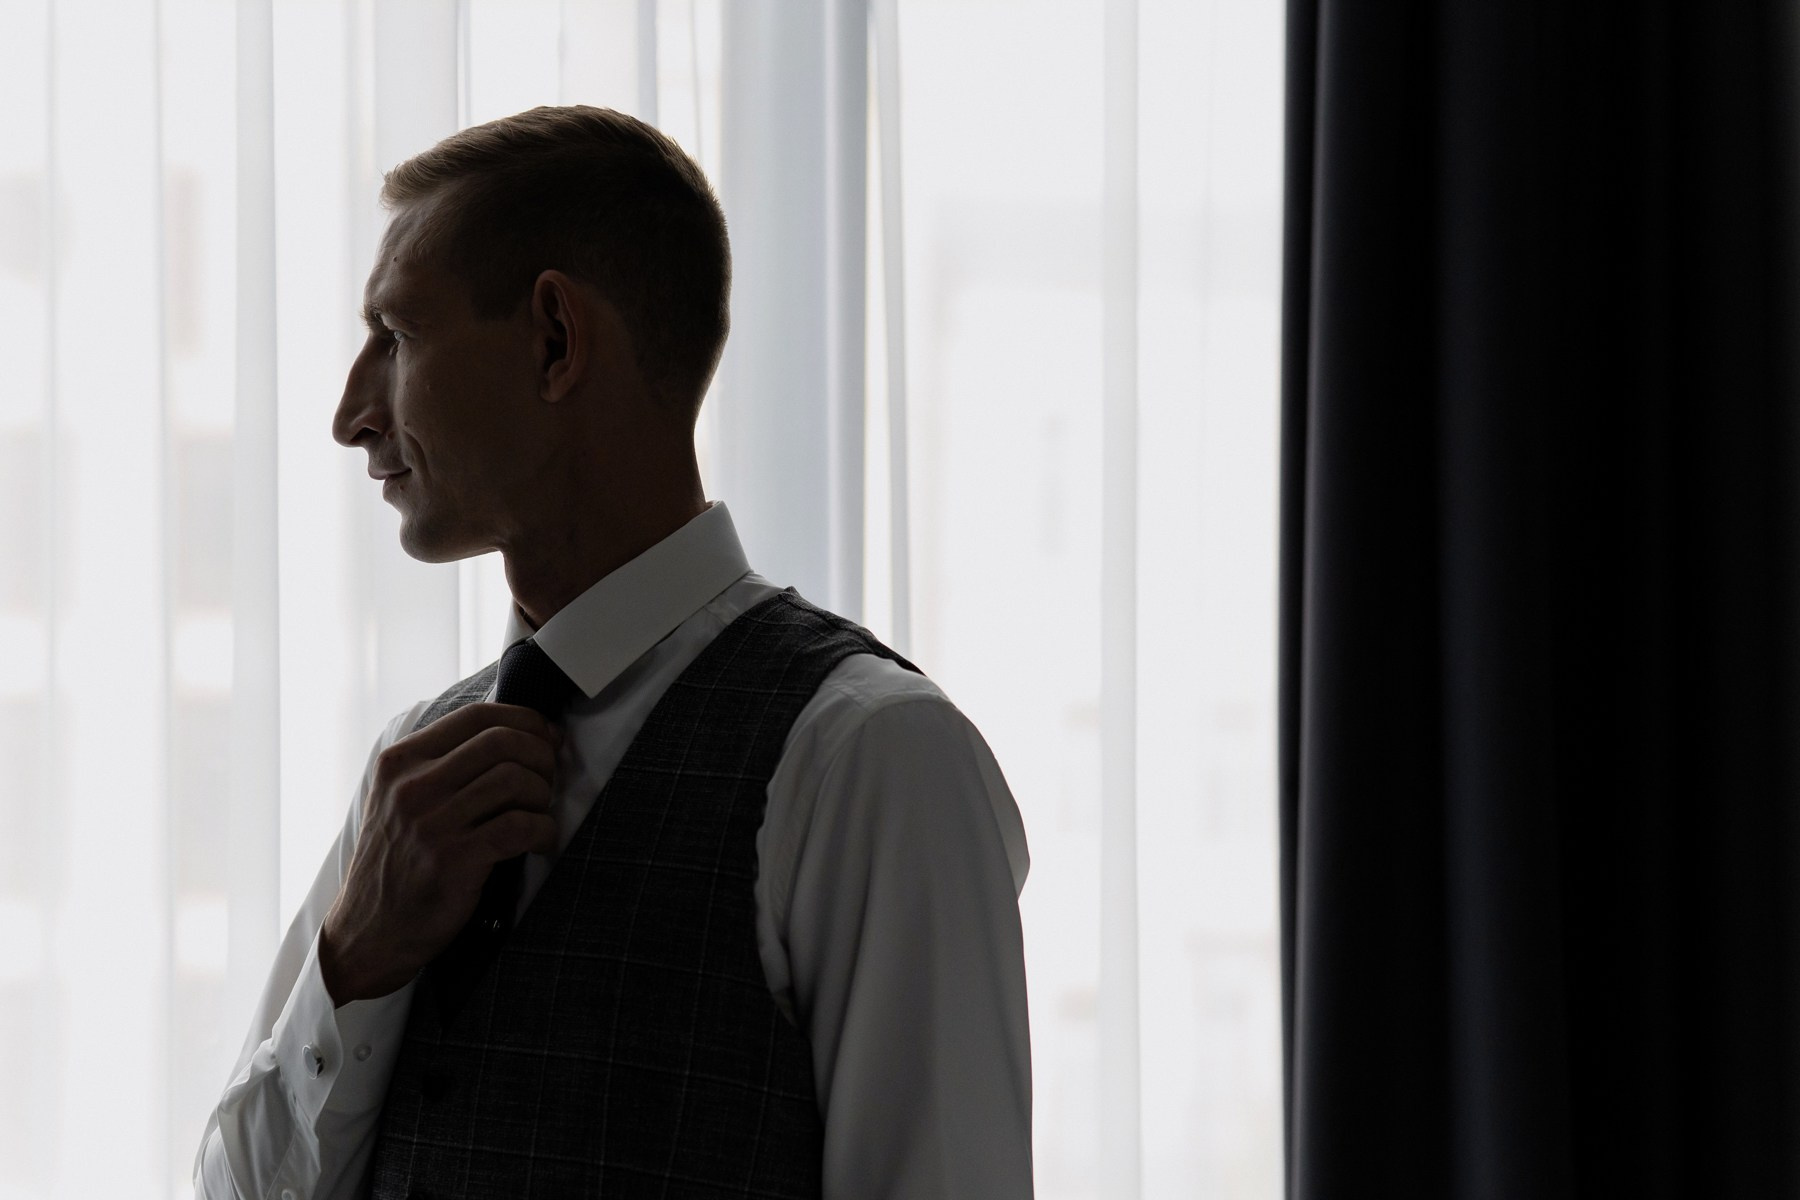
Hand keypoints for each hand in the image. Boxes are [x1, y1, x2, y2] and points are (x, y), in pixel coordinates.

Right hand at [319, 702, 561, 1003]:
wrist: (369, 933)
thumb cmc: (399, 863)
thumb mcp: (401, 801)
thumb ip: (445, 765)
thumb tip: (521, 734)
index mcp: (401, 762)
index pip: (476, 716)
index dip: (525, 720)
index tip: (548, 738)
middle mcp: (412, 787)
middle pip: (502, 741)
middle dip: (541, 756)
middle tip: (549, 780)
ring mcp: (431, 823)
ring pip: (514, 779)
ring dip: (543, 795)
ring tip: (541, 814)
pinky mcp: (452, 860)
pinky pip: (519, 826)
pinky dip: (544, 831)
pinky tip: (542, 842)